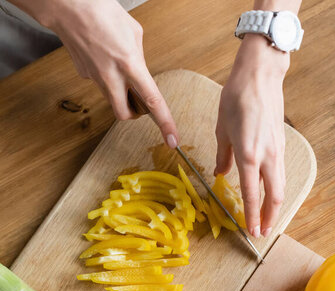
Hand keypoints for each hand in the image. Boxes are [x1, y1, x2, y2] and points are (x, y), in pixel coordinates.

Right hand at [37, 0, 178, 146]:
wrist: (69, 7)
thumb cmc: (101, 12)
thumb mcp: (134, 32)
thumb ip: (139, 58)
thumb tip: (140, 72)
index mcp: (129, 64)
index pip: (152, 101)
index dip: (164, 123)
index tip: (172, 140)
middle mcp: (111, 76)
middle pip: (125, 114)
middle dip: (134, 113)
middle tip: (138, 100)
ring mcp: (95, 78)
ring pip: (112, 100)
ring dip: (120, 94)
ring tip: (119, 70)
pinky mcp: (84, 75)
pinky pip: (100, 83)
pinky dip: (107, 77)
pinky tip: (103, 57)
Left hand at [215, 34, 289, 236]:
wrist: (260, 74)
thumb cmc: (237, 97)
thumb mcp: (222, 129)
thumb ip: (222, 155)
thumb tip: (220, 173)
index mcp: (249, 155)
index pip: (251, 194)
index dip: (251, 216)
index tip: (251, 231)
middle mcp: (267, 156)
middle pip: (274, 196)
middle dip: (269, 217)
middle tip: (263, 232)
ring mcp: (277, 150)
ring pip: (280, 186)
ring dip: (275, 205)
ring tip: (267, 219)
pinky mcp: (281, 144)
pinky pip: (280, 173)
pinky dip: (275, 188)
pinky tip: (268, 193)